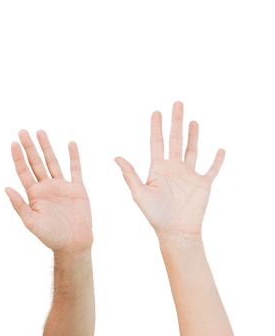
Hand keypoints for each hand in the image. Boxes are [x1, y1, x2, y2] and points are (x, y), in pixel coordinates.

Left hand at [3, 128, 93, 254]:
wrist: (73, 245)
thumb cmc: (50, 236)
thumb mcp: (31, 222)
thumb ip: (19, 205)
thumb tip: (6, 188)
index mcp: (33, 194)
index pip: (23, 171)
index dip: (18, 157)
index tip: (13, 143)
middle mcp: (45, 187)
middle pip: (35, 162)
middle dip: (29, 147)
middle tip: (22, 131)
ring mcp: (61, 186)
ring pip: (53, 162)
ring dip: (47, 147)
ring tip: (40, 132)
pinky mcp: (77, 189)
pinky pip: (76, 169)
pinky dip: (74, 157)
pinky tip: (71, 143)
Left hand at [113, 100, 225, 238]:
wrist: (175, 231)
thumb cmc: (154, 215)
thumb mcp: (139, 193)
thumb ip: (130, 174)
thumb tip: (116, 156)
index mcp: (157, 169)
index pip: (157, 142)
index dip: (157, 127)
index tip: (156, 111)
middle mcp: (173, 168)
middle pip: (175, 140)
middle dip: (176, 122)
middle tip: (177, 103)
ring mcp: (189, 175)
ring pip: (192, 150)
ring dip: (193, 136)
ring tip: (193, 121)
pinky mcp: (203, 184)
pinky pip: (212, 169)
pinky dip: (217, 160)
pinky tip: (220, 149)